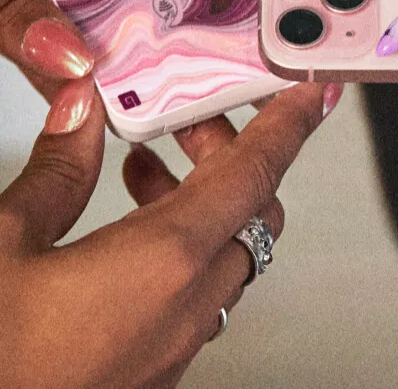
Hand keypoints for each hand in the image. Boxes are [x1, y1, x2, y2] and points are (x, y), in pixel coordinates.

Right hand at [0, 75, 339, 388]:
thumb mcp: (5, 244)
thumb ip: (58, 170)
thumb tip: (81, 113)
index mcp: (164, 262)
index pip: (255, 173)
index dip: (289, 125)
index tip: (312, 92)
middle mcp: (186, 307)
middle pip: (251, 207)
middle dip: (231, 150)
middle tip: (192, 116)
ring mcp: (177, 344)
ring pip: (230, 249)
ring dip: (206, 195)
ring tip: (150, 162)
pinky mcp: (157, 366)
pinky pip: (202, 288)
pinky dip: (187, 240)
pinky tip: (135, 224)